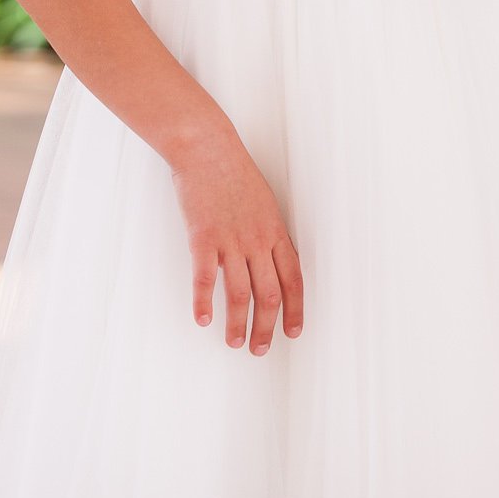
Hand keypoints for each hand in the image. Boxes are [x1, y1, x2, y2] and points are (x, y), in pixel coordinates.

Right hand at [170, 128, 303, 353]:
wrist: (207, 148)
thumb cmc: (233, 172)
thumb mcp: (263, 202)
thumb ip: (265, 233)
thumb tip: (265, 259)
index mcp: (275, 232)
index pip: (293, 279)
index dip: (295, 309)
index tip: (293, 331)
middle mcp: (257, 240)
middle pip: (269, 294)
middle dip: (267, 327)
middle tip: (260, 349)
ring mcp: (231, 239)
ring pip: (240, 292)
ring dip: (238, 323)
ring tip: (234, 343)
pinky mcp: (203, 237)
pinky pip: (205, 277)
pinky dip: (204, 301)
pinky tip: (202, 319)